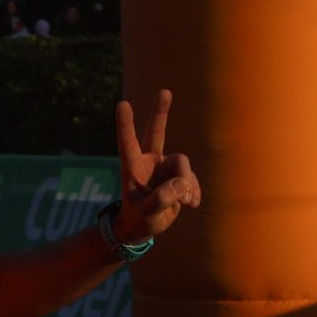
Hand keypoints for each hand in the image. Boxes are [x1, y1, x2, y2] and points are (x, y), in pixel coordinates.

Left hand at [114, 89, 201, 241]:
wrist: (146, 225)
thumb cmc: (138, 218)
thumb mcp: (146, 214)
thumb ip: (161, 200)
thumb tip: (181, 184)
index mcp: (132, 167)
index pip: (127, 142)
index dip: (126, 124)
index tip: (122, 104)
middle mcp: (149, 162)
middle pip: (156, 133)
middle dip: (160, 112)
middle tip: (165, 91)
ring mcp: (165, 167)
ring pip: (182, 164)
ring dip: (187, 183)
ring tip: (186, 202)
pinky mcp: (179, 175)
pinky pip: (192, 178)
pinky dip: (194, 191)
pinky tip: (191, 204)